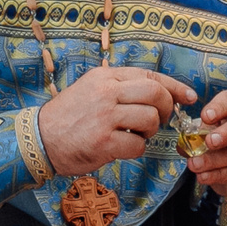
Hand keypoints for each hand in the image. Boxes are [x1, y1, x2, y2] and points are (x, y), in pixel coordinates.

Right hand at [39, 66, 193, 175]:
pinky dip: (137, 150)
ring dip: (150, 131)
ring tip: (135, 135)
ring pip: (150, 119)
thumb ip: (119, 88)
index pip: (150, 76)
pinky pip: (138, 146)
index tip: (188, 96)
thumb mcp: (91, 90)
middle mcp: (106, 92)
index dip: (174, 86)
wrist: (38, 139)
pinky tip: (123, 148)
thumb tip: (157, 93)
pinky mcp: (104, 142)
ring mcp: (105, 117)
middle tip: (160, 120)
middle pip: (155, 93)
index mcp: (105, 77)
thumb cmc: (67, 117)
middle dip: (166, 108)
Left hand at [186, 91, 226, 200]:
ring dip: (215, 159)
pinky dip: (218, 175)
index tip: (205, 116)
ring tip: (195, 164)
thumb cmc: (220, 142)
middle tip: (209, 141)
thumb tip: (185, 140)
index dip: (219, 107)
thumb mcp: (209, 131)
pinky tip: (203, 176)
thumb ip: (199, 132)